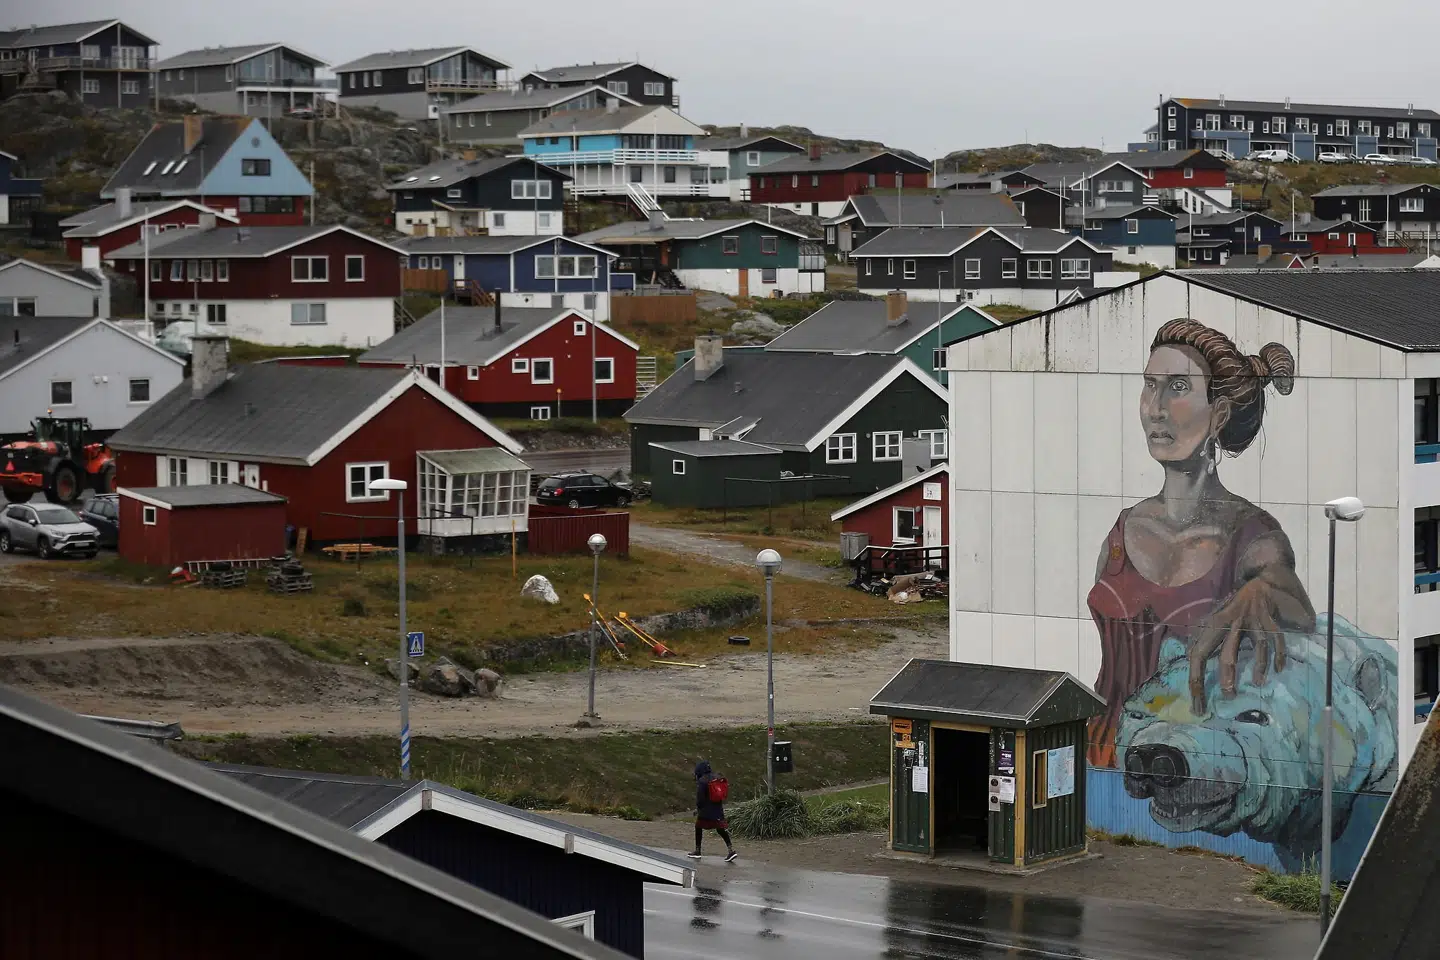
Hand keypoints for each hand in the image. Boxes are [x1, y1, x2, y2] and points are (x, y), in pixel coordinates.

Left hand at [1187, 570, 1314, 712]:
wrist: (1257, 585)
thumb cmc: (1230, 610)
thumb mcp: (1211, 623)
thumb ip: (1201, 641)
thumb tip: (1188, 660)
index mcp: (1212, 628)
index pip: (1198, 656)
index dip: (1196, 681)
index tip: (1198, 706)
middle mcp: (1231, 624)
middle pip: (1228, 652)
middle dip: (1228, 675)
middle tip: (1229, 694)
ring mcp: (1252, 622)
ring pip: (1257, 645)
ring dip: (1259, 665)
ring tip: (1258, 683)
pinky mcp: (1269, 620)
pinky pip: (1276, 639)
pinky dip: (1279, 654)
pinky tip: (1278, 669)